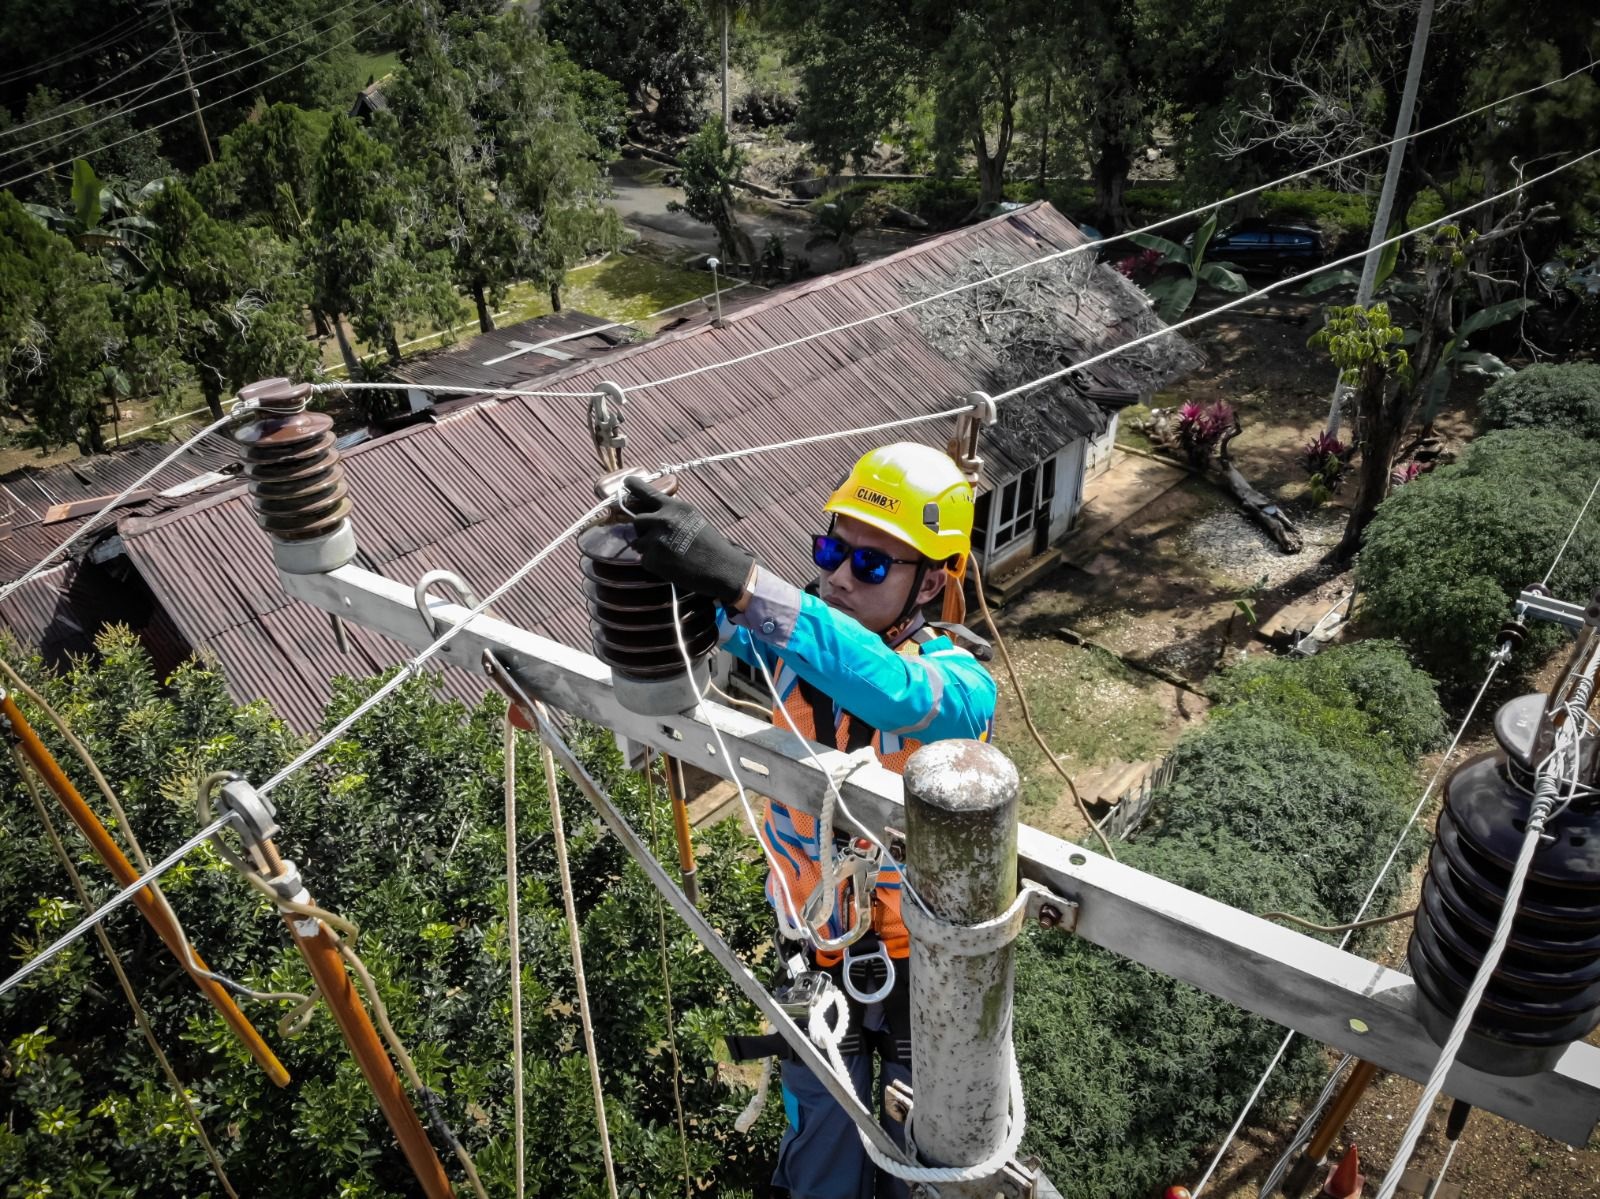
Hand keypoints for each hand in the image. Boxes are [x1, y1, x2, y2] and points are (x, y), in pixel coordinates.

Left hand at [623, 478, 755, 605]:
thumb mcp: (693, 519)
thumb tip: (653, 513)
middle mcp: (663, 520)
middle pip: (637, 520)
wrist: (720, 568)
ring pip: (638, 541)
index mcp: (675, 507)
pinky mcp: (653, 559)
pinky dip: (653, 563)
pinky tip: (670, 564)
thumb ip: (673, 513)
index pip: (647, 493)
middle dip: (643, 529)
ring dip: (647, 547)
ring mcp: (656, 540)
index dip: (634, 487)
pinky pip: (644, 559)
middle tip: (656, 538)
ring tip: (668, 553)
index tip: (626, 482)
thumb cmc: (711, 545)